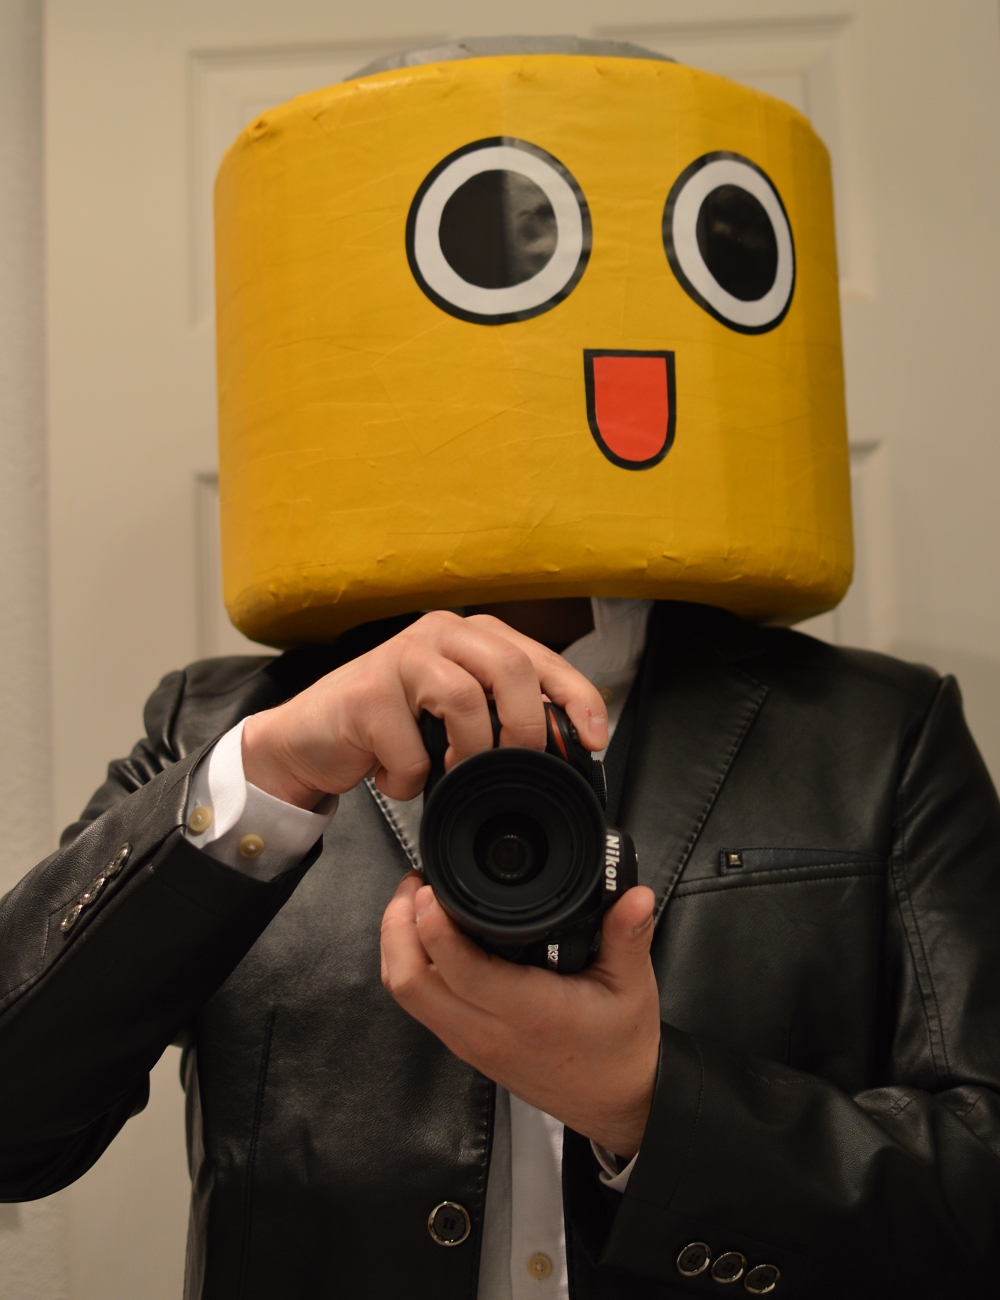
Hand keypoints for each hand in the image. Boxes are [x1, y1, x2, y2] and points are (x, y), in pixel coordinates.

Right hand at [240, 610, 607, 809]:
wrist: (308, 740)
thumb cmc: (388, 727)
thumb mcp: (455, 718)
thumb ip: (501, 718)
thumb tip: (563, 750)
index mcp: (472, 636)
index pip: (541, 658)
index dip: (577, 697)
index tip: (595, 738)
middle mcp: (441, 634)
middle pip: (511, 667)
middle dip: (525, 727)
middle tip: (518, 765)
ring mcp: (401, 657)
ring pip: (465, 699)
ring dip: (467, 755)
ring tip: (448, 773)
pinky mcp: (366, 692)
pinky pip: (412, 747)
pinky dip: (410, 778)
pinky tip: (394, 776)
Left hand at [381, 874, 660, 1157]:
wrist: (616, 1102)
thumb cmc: (620, 1047)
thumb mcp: (633, 987)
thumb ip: (629, 936)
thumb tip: (635, 895)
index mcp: (527, 1012)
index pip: (458, 969)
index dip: (434, 923)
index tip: (432, 887)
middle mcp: (487, 1030)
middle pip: (409, 981)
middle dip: (398, 926)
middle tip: (413, 884)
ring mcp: (470, 1042)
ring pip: (406, 994)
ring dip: (397, 945)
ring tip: (412, 903)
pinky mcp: (466, 1046)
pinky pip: (420, 1005)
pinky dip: (410, 967)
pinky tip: (426, 938)